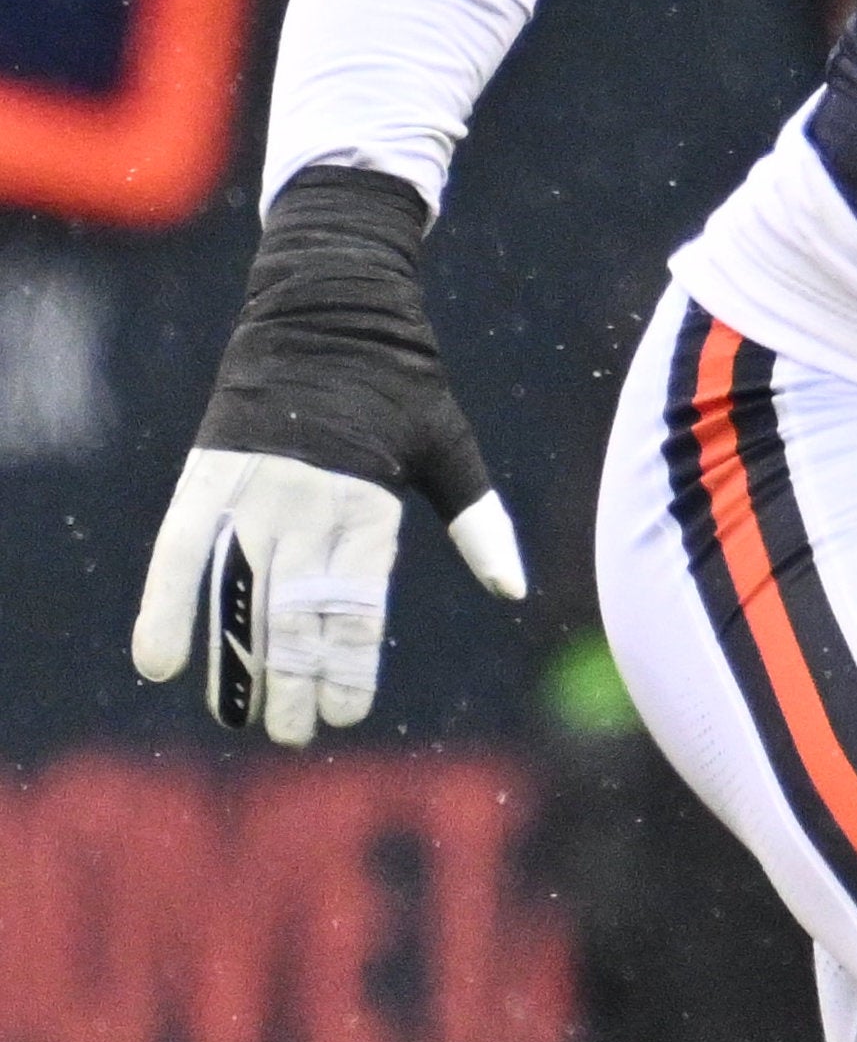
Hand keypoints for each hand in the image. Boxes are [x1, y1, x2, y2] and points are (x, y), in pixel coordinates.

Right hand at [130, 162, 524, 745]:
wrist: (329, 307)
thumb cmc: (400, 382)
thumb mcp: (449, 449)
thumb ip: (477, 523)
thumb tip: (514, 589)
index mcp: (370, 506)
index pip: (356, 609)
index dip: (349, 666)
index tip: (347, 713)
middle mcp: (310, 506)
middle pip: (297, 616)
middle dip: (295, 681)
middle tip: (294, 734)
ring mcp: (255, 491)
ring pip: (242, 597)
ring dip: (238, 662)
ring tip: (240, 717)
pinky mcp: (209, 476)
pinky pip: (179, 553)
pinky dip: (165, 607)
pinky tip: (158, 663)